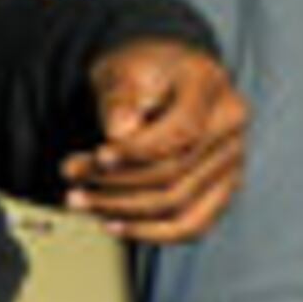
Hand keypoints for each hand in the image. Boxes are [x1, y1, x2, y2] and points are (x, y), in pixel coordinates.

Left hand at [62, 38, 248, 244]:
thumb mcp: (122, 69)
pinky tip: (111, 224)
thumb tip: (119, 132)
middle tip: (71, 174)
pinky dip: (150, 232)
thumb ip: (120, 97)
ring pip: (178, 204)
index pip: (183, 131)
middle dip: (114, 181)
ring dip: (122, 210)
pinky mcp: (222, 189)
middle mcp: (231, 124)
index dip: (138, 151)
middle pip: (175, 172)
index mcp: (211, 84)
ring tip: (79, 200)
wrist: (161, 80)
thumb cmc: (140, 72)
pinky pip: (192, 225)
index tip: (97, 157)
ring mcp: (231, 160)